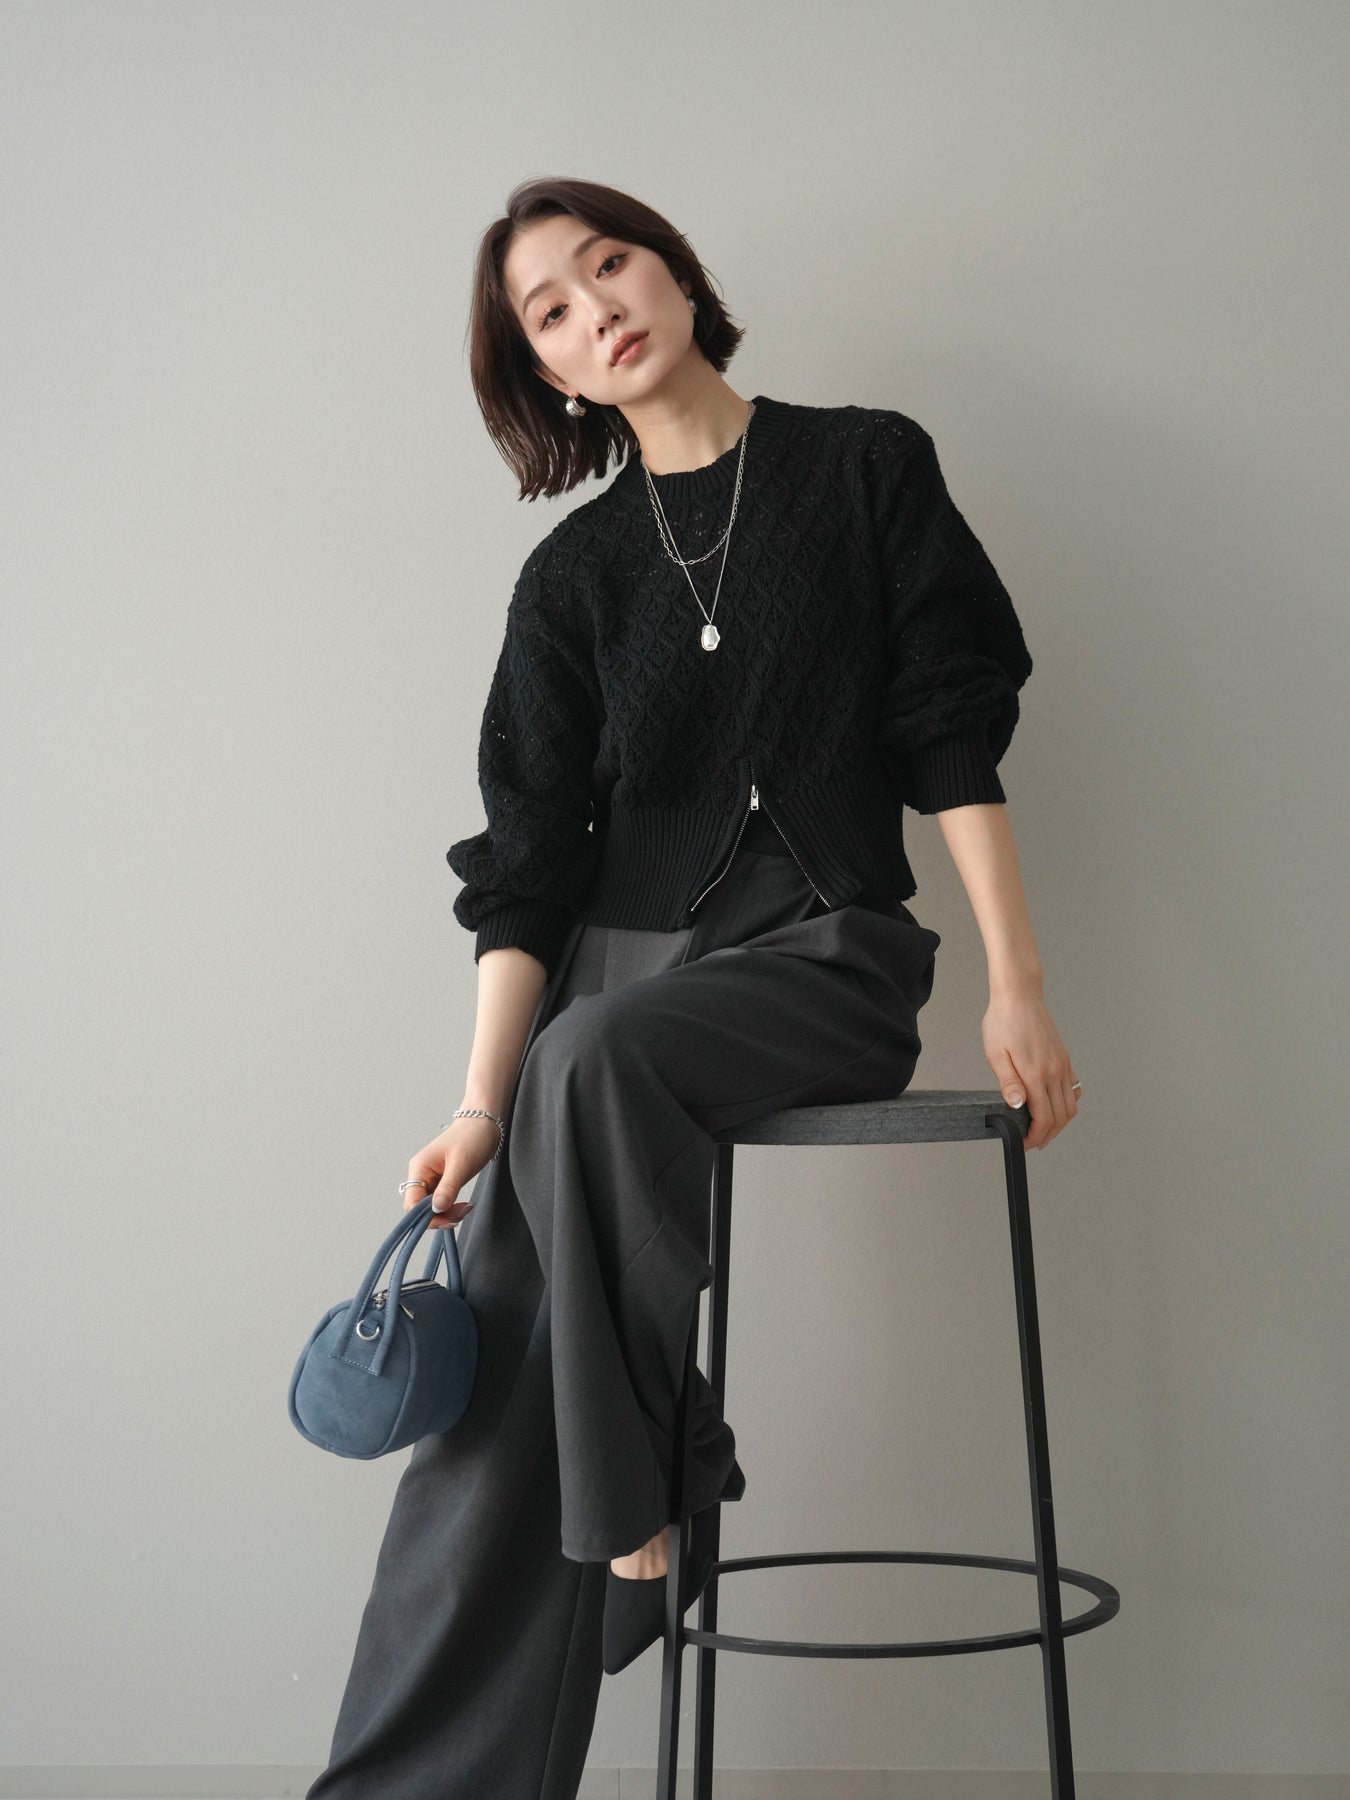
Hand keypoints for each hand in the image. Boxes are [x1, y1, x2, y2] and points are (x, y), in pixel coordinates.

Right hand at [403, 1114, 502, 1228]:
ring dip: (447, 1213)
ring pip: (431, 1207)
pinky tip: (463, 1205)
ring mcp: (431, 1179)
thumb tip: (436, 1210)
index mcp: (420, 1168)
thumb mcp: (461, 1164)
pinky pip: (441, 1202)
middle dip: (439, 1216)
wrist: (484, 1124)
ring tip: (466, 1207)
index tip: (447, 1219)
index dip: (426, 1216)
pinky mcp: (442, 1181)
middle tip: (461, 1213)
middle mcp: (421, 1175)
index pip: (411, 1203)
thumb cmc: (472, 1137)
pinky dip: (451, 1207)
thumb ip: (448, 1188)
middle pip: (420, 1208)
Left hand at [982, 987, 1079, 1151]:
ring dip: (1060, 1122)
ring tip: (1043, 1128)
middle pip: (1061, 1117)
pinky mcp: (1064, 1058)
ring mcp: (1062, 1065)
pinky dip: (1067, 1103)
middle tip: (1033, 1141)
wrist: (1019, 995)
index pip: (1044, 1118)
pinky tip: (1053, 1104)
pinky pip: (1073, 1088)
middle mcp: (1054, 1072)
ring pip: (1071, 1105)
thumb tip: (1017, 1106)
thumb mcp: (996, 1053)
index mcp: (1036, 1074)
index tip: (1025, 1143)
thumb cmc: (1003, 1021)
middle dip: (1049, 1134)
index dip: (1036, 1137)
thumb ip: (1008, 1083)